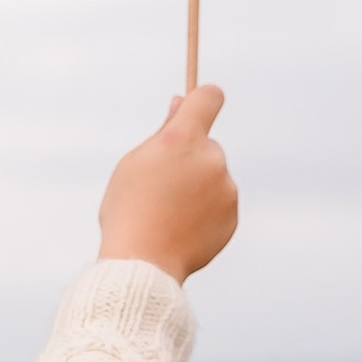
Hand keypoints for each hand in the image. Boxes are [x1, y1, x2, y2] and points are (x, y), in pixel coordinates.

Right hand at [97, 87, 236, 284]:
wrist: (142, 264)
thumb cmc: (129, 210)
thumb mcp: (134, 164)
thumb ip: (163, 132)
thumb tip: (180, 103)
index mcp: (182, 140)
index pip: (208, 98)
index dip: (202, 98)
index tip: (195, 106)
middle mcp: (210, 159)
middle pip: (205, 144)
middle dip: (189, 158)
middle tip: (161, 186)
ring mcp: (226, 188)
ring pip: (212, 175)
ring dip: (197, 186)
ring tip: (168, 212)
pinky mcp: (232, 214)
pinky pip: (219, 201)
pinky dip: (205, 210)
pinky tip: (182, 227)